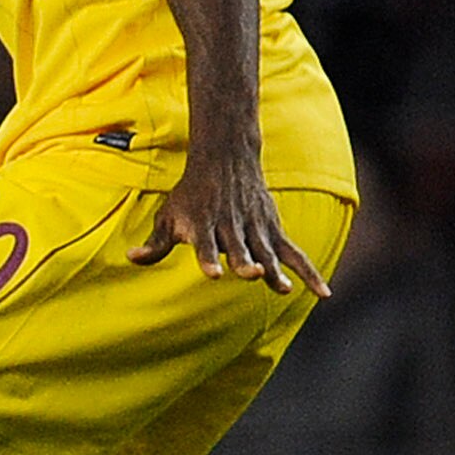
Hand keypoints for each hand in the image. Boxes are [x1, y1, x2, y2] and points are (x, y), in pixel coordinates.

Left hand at [129, 148, 330, 295]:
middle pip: (240, 249)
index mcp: (203, 226)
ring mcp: (255, 229)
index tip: (215, 275)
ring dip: (275, 270)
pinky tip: (323, 293)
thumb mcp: (169, 216)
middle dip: (245, 262)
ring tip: (283, 289)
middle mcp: (230, 228)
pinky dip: (309, 273)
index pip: (204, 246)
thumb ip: (155, 244)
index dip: (208, 260)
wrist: (224, 160)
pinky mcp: (274, 231)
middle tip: (251, 274)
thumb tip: (131, 258)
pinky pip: (295, 254)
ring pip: (267, 252)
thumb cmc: (191, 195)